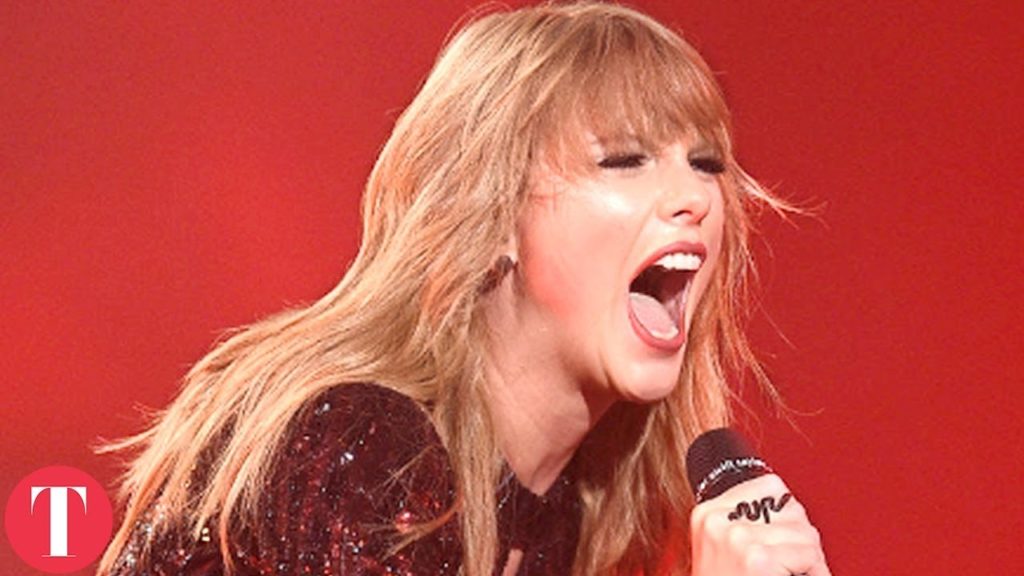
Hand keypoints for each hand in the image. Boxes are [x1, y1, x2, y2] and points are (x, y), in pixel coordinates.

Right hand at [690, 474, 829, 575]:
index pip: (771, 486)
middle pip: (792, 508)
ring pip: (805, 533)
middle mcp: (717, 520)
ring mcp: (734, 537)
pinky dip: (813, 573)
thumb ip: (749, 524)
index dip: (787, 520)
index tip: (777, 548)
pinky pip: (808, 555)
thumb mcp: (727, 552)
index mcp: (707, 513)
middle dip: (800, 542)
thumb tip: (788, 500)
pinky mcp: (755, 558)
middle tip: (786, 569)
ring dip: (808, 561)